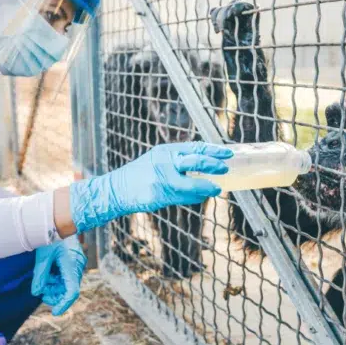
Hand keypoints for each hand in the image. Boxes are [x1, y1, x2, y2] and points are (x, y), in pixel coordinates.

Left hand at [31, 236, 87, 315]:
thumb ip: (40, 275)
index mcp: (71, 265)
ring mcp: (76, 264)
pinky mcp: (73, 262)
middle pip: (69, 289)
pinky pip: (66, 276)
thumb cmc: (49, 236)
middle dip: (55, 294)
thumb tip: (36, 293)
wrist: (58, 220)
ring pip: (67, 284)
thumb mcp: (42, 256)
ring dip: (54, 286)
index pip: (72, 291)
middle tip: (40, 290)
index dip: (64, 304)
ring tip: (43, 278)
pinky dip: (57, 279)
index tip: (54, 313)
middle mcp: (77, 267)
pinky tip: (48, 273)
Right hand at [69, 141, 232, 232]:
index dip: (213, 150)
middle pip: (196, 161)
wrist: (118, 189)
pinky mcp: (160, 194)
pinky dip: (195, 197)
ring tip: (216, 188)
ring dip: (207, 187)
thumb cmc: (141, 174)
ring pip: (193, 184)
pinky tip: (201, 196)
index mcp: (166, 150)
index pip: (195, 147)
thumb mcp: (158, 158)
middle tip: (225, 169)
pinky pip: (184, 197)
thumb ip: (178, 160)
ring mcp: (162, 178)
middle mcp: (165, 161)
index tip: (227, 153)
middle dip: (213, 165)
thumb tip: (205, 163)